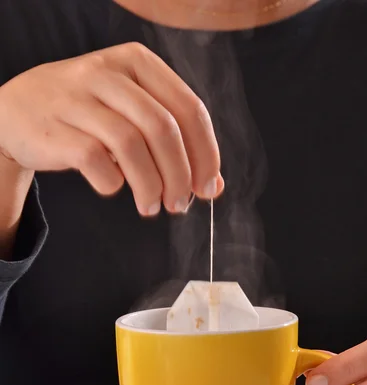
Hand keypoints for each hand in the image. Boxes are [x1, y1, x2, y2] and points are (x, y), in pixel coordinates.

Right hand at [0, 43, 222, 215]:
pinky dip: (112, 182)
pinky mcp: (54, 128)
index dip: (205, 153)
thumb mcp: (131, 113)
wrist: (17, 111)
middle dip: (180, 175)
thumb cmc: (87, 115)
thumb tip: (214, 186)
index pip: (189, 108)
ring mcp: (77, 98)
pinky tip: (113, 187)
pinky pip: (96, 161)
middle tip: (180, 204)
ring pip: (131, 145)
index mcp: (137, 62)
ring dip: (150, 185)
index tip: (207, 187)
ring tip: (152, 207)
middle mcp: (108, 72)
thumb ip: (173, 141)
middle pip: (163, 128)